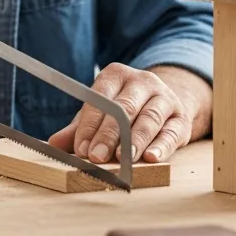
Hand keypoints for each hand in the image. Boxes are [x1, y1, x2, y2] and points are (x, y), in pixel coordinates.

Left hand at [48, 64, 206, 164]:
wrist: (163, 104)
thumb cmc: (123, 110)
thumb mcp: (98, 114)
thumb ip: (77, 129)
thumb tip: (54, 144)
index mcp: (116, 75)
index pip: (101, 98)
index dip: (90, 124)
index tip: (81, 148)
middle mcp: (142, 82)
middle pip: (125, 108)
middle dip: (109, 134)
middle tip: (97, 157)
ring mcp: (165, 98)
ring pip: (149, 118)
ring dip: (135, 141)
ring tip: (124, 159)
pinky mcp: (181, 118)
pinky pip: (171, 132)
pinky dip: (161, 146)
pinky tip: (151, 158)